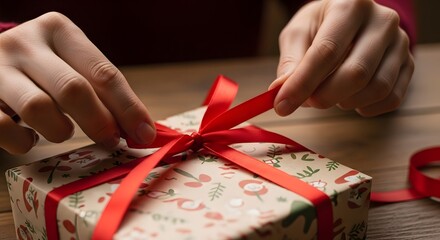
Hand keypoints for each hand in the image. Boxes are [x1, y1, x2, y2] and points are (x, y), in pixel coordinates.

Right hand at [0, 12, 154, 153]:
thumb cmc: (43, 71)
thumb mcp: (72, 67)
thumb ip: (103, 92)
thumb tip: (142, 130)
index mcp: (58, 30)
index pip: (103, 72)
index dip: (128, 108)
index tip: (145, 135)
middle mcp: (25, 42)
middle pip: (73, 89)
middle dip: (100, 122)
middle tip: (112, 141)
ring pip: (38, 108)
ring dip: (60, 130)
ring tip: (62, 131)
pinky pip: (4, 128)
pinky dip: (25, 142)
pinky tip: (30, 138)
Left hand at [271, 0, 413, 116]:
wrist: (350, 20)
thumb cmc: (319, 26)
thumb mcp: (298, 34)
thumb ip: (290, 62)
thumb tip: (280, 91)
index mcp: (350, 5)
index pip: (327, 51)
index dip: (302, 83)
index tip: (282, 105)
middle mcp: (382, 21)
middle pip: (356, 73)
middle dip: (325, 97)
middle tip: (307, 102)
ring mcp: (400, 42)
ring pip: (377, 88)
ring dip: (345, 102)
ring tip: (327, 95)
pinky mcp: (408, 63)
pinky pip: (392, 98)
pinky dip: (366, 108)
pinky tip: (349, 100)